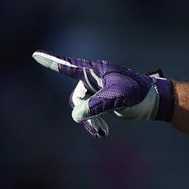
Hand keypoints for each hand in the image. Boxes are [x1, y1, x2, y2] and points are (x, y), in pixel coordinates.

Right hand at [33, 51, 174, 136]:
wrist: (153, 101)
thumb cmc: (137, 92)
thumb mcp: (116, 97)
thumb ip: (94, 105)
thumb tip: (76, 116)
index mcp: (95, 71)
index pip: (69, 66)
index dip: (52, 62)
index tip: (35, 55)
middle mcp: (93, 79)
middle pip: (77, 98)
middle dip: (85, 113)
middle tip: (99, 127)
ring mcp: (97, 91)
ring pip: (81, 109)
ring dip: (89, 121)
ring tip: (102, 132)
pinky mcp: (101, 102)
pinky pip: (89, 114)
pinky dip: (93, 123)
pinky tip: (103, 132)